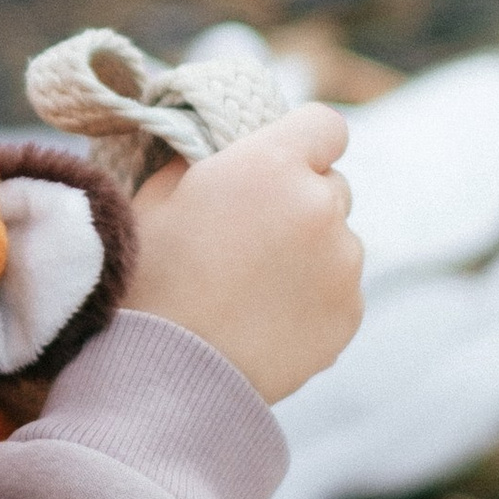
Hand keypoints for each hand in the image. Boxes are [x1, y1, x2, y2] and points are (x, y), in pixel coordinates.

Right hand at [125, 106, 362, 401]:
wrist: (165, 373)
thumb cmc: (148, 278)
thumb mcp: (156, 196)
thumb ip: (202, 160)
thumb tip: (218, 150)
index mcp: (271, 165)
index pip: (324, 125)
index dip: (300, 141)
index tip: (275, 165)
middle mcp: (321, 206)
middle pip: (332, 184)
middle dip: (299, 200)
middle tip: (251, 234)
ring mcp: (343, 263)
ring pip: (338, 240)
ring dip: (308, 252)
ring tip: (252, 287)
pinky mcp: (350, 313)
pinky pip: (341, 289)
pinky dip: (314, 297)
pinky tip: (266, 317)